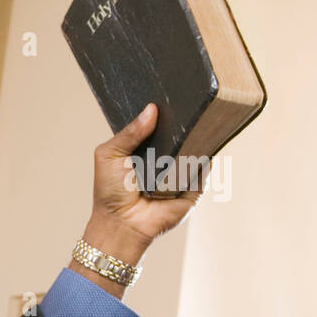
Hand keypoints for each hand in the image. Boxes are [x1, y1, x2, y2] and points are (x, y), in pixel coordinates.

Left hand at [89, 103, 205, 255]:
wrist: (123, 223)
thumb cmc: (110, 191)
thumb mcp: (109, 155)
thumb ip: (129, 133)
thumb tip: (151, 109)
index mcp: (146, 147)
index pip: (160, 123)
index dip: (165, 111)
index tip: (171, 93)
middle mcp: (166, 156)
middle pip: (182, 132)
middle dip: (185, 119)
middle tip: (189, 100)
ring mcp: (182, 168)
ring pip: (198, 144)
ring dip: (199, 133)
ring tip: (201, 112)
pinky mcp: (196, 183)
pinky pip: (205, 165)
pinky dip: (206, 153)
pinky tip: (206, 138)